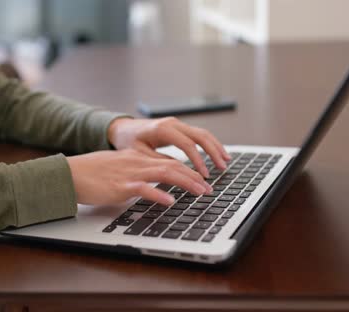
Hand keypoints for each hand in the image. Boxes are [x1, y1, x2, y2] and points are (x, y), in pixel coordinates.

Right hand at [67, 149, 212, 205]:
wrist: (70, 173)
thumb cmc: (91, 174)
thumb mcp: (117, 170)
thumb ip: (135, 175)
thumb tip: (150, 186)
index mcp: (136, 158)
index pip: (168, 162)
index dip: (187, 170)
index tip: (201, 179)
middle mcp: (136, 162)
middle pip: (172, 166)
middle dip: (194, 176)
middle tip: (209, 188)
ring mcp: (129, 173)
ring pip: (165, 174)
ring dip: (186, 183)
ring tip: (201, 192)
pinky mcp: (121, 186)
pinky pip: (144, 189)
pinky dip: (159, 195)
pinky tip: (171, 202)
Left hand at [107, 117, 230, 176]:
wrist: (123, 129)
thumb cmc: (128, 141)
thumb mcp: (140, 154)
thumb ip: (158, 161)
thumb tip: (177, 171)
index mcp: (163, 129)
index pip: (187, 144)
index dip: (198, 160)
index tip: (204, 175)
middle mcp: (173, 123)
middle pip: (200, 135)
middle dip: (213, 152)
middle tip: (222, 168)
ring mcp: (177, 124)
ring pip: (203, 133)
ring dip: (216, 147)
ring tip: (225, 161)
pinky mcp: (179, 128)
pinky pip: (199, 134)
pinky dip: (210, 144)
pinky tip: (217, 154)